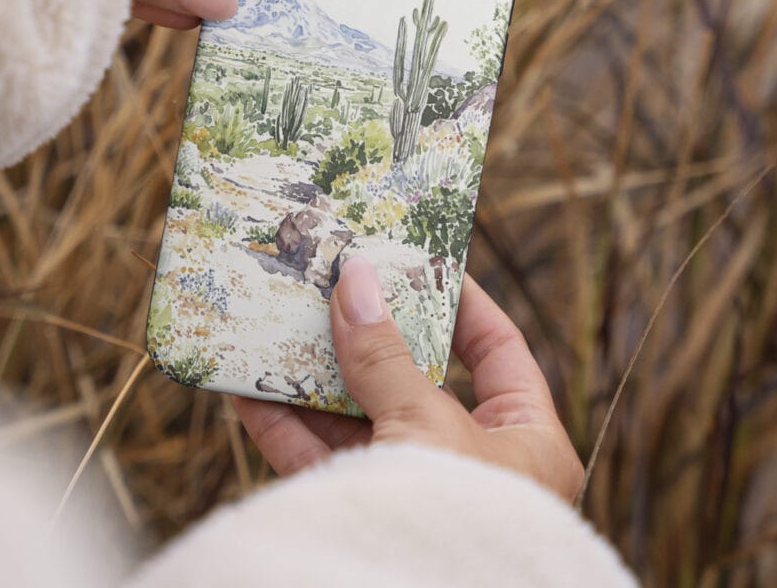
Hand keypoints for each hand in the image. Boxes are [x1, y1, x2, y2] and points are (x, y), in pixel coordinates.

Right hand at [234, 258, 583, 502]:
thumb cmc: (453, 514)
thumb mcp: (425, 424)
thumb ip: (385, 355)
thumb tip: (354, 277)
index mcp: (525, 445)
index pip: (498, 352)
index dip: (460, 300)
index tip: (417, 258)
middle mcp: (473, 468)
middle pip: (416, 380)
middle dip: (369, 334)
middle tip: (334, 285)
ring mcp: (414, 494)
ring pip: (360, 422)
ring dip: (316, 376)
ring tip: (280, 323)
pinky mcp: (363, 517)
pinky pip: (324, 466)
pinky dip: (287, 428)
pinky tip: (250, 390)